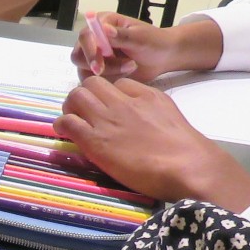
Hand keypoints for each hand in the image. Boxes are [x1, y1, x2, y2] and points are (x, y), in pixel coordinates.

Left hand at [55, 77, 249, 208]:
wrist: (187, 166)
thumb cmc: (186, 148)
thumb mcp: (170, 116)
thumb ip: (153, 110)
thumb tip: (142, 117)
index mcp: (145, 95)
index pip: (117, 84)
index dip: (109, 95)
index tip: (108, 107)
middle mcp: (123, 102)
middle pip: (92, 83)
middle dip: (85, 95)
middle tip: (84, 111)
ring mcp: (107, 119)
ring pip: (76, 96)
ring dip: (70, 106)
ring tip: (73, 120)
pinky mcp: (95, 140)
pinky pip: (68, 122)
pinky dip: (63, 125)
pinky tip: (66, 132)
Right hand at [70, 12, 219, 81]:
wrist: (163, 56)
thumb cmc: (154, 41)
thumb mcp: (140, 37)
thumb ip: (122, 35)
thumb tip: (105, 29)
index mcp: (102, 23)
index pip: (85, 36)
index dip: (89, 50)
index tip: (99, 64)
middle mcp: (94, 39)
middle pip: (79, 55)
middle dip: (97, 64)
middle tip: (121, 68)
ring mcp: (95, 56)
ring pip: (85, 69)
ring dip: (107, 72)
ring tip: (130, 67)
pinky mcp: (99, 71)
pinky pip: (93, 80)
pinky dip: (107, 81)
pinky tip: (125, 74)